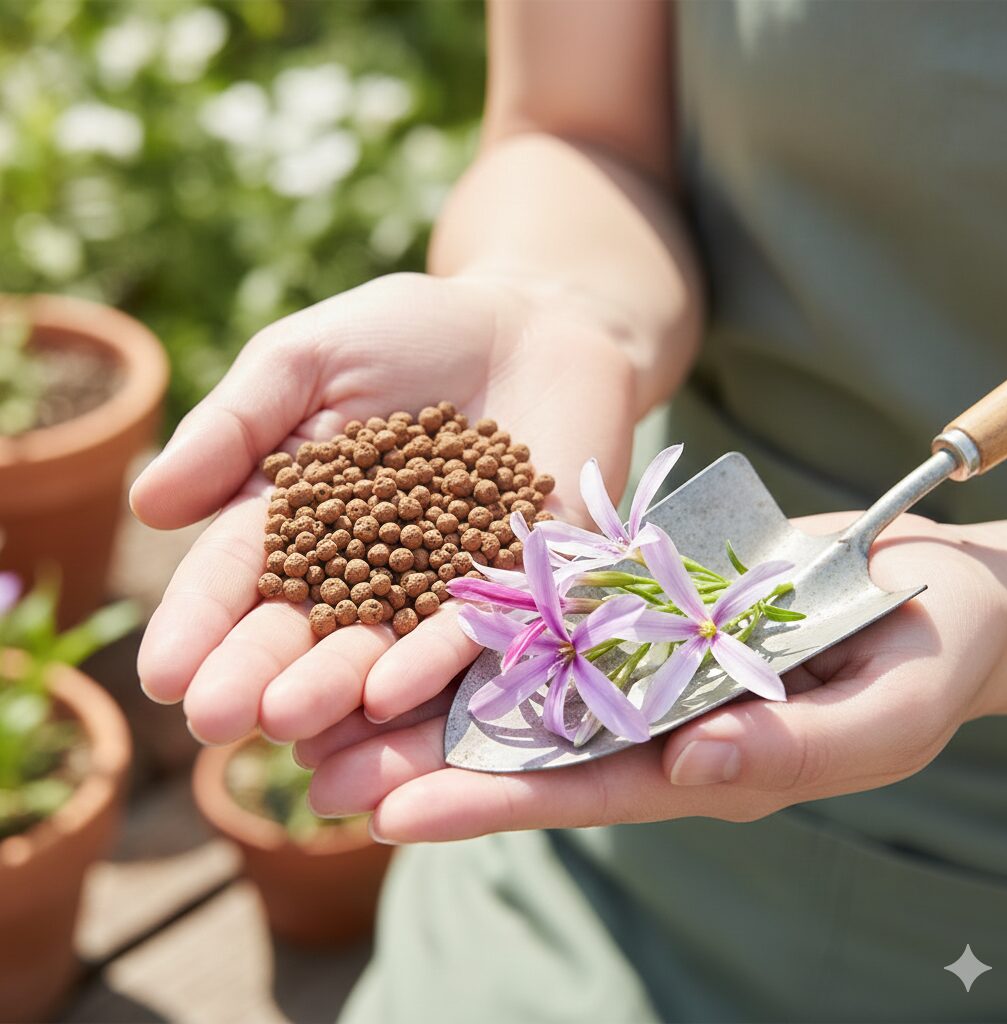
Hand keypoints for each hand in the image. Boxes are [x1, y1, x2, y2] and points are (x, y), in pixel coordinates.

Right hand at [131, 272, 636, 743]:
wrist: (531, 326)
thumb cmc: (410, 333)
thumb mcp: (308, 361)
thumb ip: (235, 426)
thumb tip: (148, 505)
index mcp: (299, 518)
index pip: (239, 576)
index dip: (201, 624)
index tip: (163, 674)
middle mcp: (363, 565)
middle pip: (305, 627)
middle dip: (259, 674)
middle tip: (216, 720)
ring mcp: (438, 581)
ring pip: (381, 645)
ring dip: (336, 687)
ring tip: (290, 721)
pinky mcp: (516, 581)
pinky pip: (474, 625)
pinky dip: (433, 658)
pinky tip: (390, 693)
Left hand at [295, 512, 1006, 841]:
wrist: (929, 584)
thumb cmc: (926, 657)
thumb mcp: (881, 715)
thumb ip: (796, 746)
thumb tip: (699, 766)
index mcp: (701, 761)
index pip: (581, 791)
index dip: (490, 801)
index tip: (396, 812)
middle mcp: (654, 717)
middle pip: (524, 745)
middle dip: (422, 760)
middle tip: (316, 775)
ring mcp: (642, 655)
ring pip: (520, 677)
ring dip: (428, 691)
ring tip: (330, 701)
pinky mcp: (639, 596)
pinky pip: (552, 605)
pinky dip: (483, 613)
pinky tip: (411, 607)